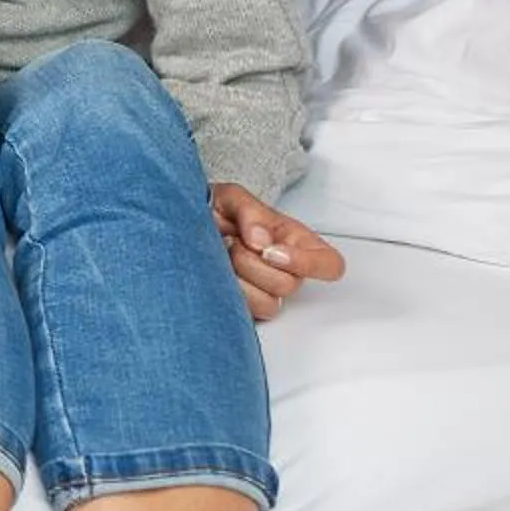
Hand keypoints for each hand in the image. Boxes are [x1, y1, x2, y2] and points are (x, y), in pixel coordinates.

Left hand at [210, 183, 346, 321]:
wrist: (179, 227)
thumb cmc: (215, 211)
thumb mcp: (231, 198)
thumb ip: (250, 211)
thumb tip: (261, 239)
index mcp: (295, 242)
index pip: (330, 264)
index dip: (307, 264)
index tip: (271, 252)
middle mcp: (286, 270)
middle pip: (290, 285)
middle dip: (253, 263)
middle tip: (232, 243)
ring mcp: (265, 291)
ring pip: (269, 303)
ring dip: (239, 278)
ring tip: (223, 258)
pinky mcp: (244, 307)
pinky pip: (245, 312)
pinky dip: (226, 291)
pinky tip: (216, 274)